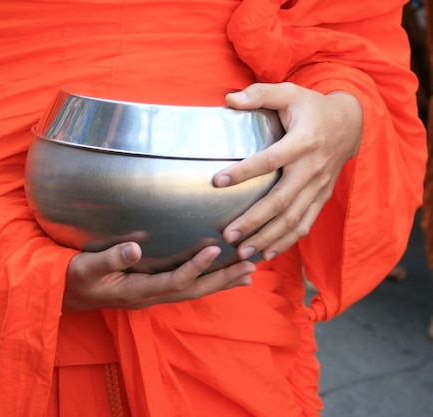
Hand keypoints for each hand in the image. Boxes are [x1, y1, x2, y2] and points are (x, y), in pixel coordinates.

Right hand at [63, 242, 255, 310]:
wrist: (65, 294)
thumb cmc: (74, 277)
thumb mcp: (87, 267)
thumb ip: (111, 258)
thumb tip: (135, 247)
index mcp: (137, 292)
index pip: (174, 281)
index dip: (195, 267)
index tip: (215, 249)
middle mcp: (149, 297)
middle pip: (193, 291)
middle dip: (222, 279)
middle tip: (250, 266)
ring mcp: (151, 296)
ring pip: (193, 292)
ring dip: (220, 282)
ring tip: (247, 273)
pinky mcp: (150, 290)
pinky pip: (185, 288)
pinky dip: (206, 281)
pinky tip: (219, 275)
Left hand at [214, 82, 362, 261]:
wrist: (350, 124)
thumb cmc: (312, 108)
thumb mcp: (289, 93)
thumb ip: (260, 94)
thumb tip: (229, 99)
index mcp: (303, 141)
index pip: (270, 160)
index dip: (243, 171)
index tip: (217, 182)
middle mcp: (312, 168)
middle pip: (281, 200)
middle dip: (254, 220)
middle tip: (228, 235)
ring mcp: (319, 186)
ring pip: (293, 219)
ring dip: (268, 238)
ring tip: (242, 252)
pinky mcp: (322, 197)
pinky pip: (305, 224)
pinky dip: (286, 241)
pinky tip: (266, 253)